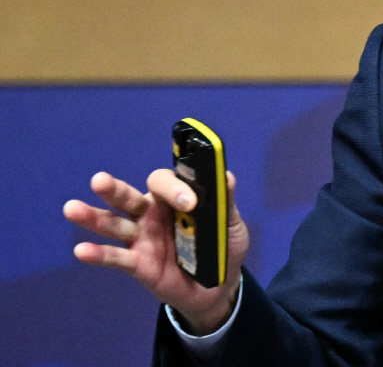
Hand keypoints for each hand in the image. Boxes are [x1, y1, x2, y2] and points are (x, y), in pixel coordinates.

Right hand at [63, 169, 249, 334]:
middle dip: (114, 189)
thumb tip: (225, 175)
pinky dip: (98, 254)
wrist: (218, 288)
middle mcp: (152, 214)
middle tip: (99, 180)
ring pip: (114, 224)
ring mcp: (142, 239)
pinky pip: (116, 258)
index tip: (189, 203)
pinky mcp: (138, 264)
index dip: (174, 187)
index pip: (165, 183)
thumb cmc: (222, 247)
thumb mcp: (230, 224)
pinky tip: (82, 250)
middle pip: (129, 197)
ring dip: (94, 217)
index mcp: (175, 199)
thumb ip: (224, 202)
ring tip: (72, 209)